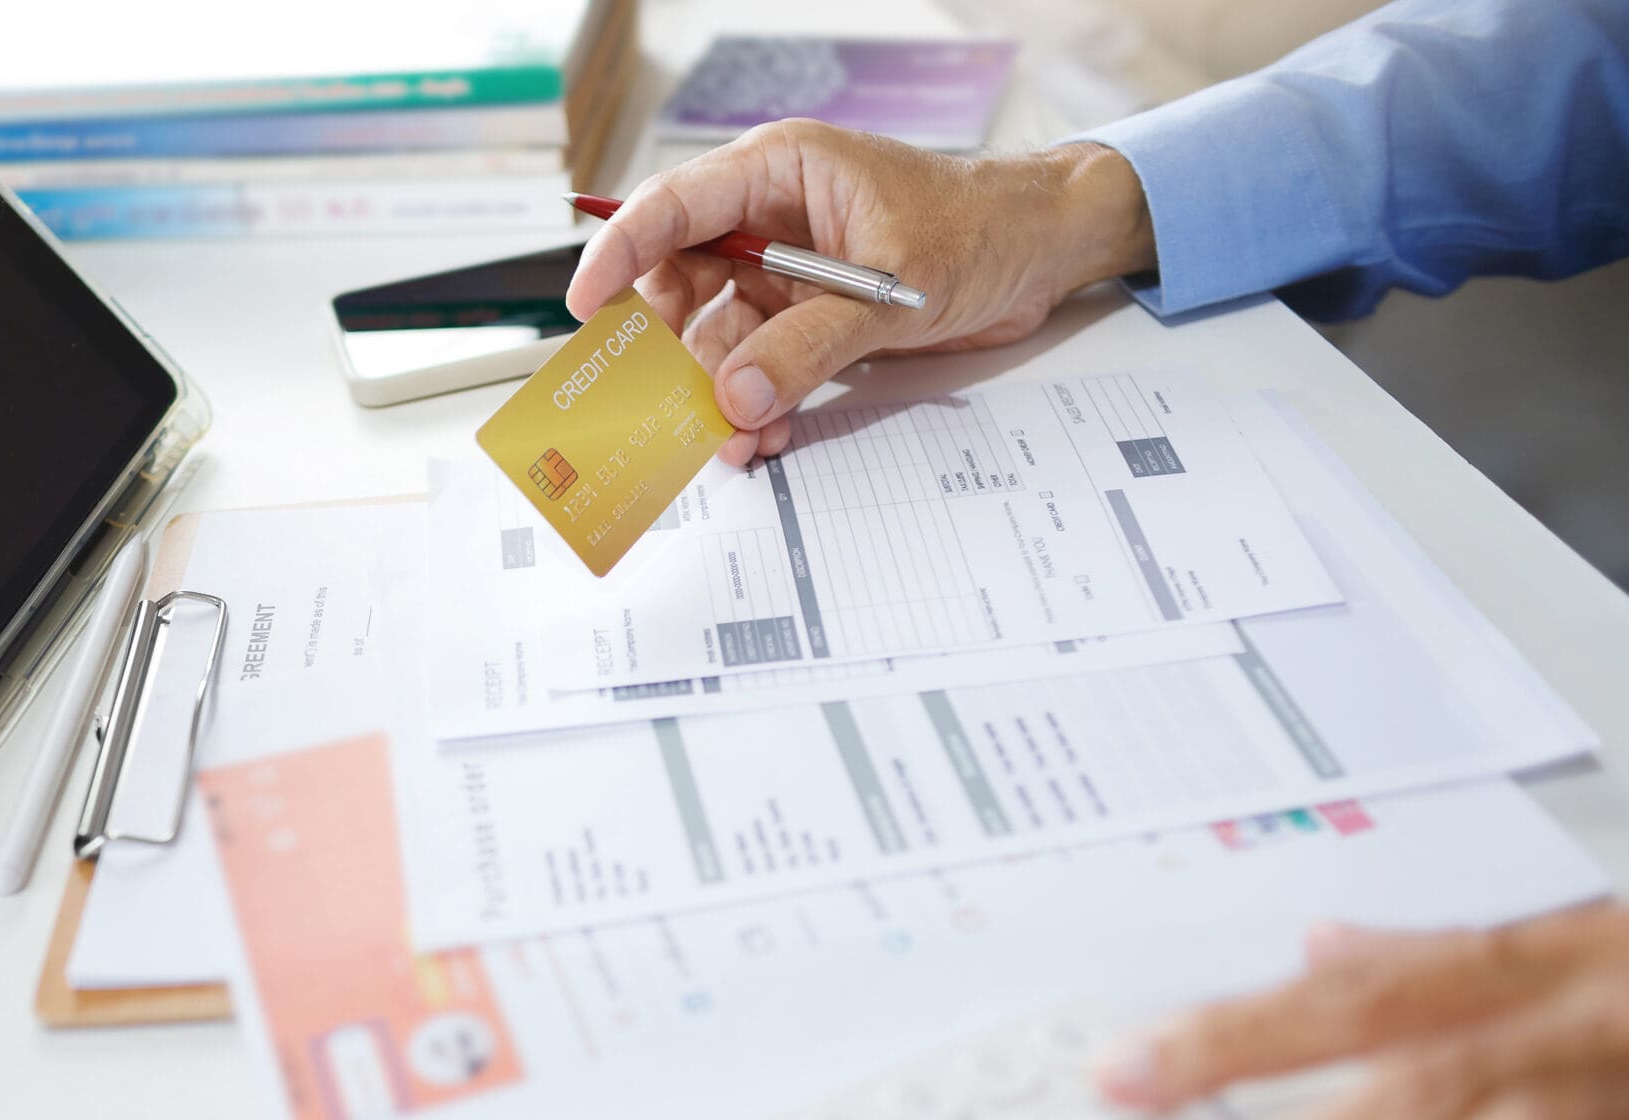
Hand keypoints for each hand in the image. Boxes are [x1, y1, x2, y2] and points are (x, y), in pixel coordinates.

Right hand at [564, 122, 1155, 466]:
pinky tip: (763, 433)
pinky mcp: (806, 319)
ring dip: (716, 393)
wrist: (1042, 256)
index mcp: (780, 172)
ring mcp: (784, 272)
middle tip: (665, 404)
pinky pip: (756, 365)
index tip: (586, 304)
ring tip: (731, 438)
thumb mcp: (892, 289)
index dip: (620, 253)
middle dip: (672, 350)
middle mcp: (769, 219)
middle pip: (680, 282)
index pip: (674, 207)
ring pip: (717, 337)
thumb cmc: (980, 230)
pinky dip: (754, 403)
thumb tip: (734, 394)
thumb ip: (807, 346)